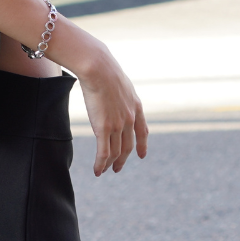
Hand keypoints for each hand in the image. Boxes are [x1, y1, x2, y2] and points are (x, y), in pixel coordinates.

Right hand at [78, 49, 147, 175]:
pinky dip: (101, 164)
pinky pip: (103, 152)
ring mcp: (118, 125)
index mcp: (136, 106)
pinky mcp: (104, 128)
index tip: (141, 155)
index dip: (142, 145)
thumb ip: (119, 90)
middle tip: (117, 168)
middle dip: (123, 159)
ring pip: (115, 152)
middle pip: (128, 145)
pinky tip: (97, 171)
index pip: (142, 131)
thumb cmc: (104, 69)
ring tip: (105, 171)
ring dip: (110, 164)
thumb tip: (110, 85)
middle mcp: (130, 119)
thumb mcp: (119, 80)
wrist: (99, 69)